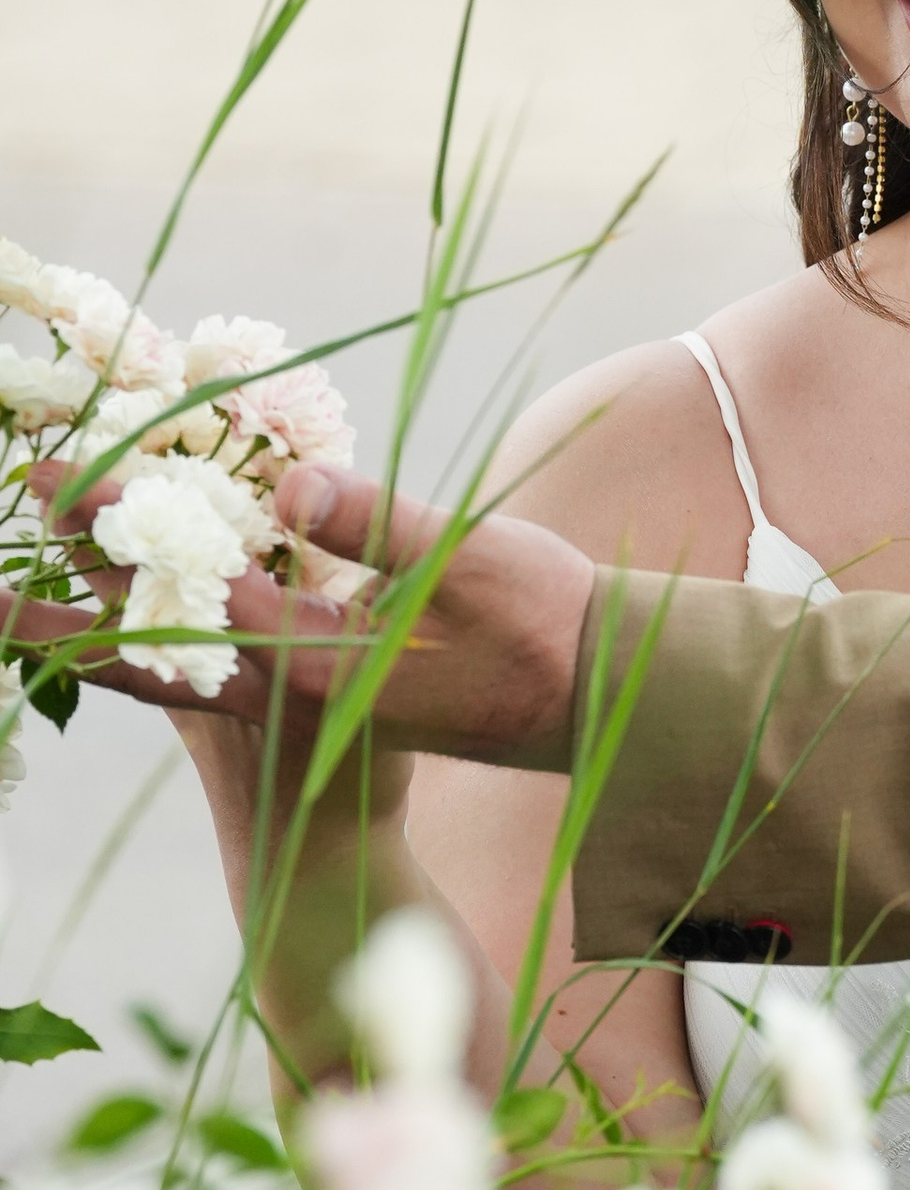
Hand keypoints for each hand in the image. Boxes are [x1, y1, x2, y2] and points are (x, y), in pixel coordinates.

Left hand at [6, 465, 592, 771]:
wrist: (575, 711)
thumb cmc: (536, 639)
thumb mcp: (469, 569)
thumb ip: (378, 521)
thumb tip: (293, 483)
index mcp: (320, 662)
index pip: (193, 584)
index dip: (125, 523)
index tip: (63, 478)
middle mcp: (290, 690)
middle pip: (155, 627)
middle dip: (83, 567)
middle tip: (29, 497)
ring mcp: (293, 703)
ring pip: (172, 652)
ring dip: (110, 600)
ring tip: (52, 555)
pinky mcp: (304, 702)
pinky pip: (208, 659)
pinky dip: (167, 619)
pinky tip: (151, 582)